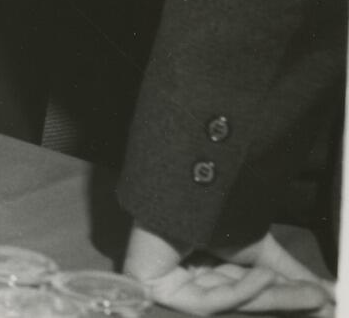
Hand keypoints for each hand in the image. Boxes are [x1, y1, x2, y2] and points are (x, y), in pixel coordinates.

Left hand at [124, 224, 331, 314]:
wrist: (177, 186)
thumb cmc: (212, 213)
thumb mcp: (259, 247)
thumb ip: (289, 274)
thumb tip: (329, 293)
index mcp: (209, 268)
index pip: (250, 290)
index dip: (287, 298)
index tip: (327, 304)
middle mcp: (190, 279)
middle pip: (245, 298)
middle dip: (287, 301)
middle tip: (326, 305)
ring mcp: (174, 288)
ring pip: (234, 300)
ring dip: (275, 296)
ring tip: (313, 294)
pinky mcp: (162, 291)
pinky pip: (211, 301)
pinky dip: (241, 290)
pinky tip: (264, 275)